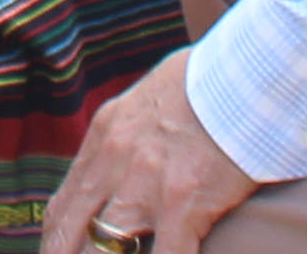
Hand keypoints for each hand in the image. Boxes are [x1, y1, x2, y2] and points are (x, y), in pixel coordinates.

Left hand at [43, 56, 264, 253]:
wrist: (247, 71)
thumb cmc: (211, 82)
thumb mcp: (151, 100)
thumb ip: (133, 134)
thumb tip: (133, 153)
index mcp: (105, 135)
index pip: (64, 204)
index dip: (58, 241)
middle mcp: (114, 159)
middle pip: (70, 231)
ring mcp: (144, 182)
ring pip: (103, 247)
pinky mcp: (182, 201)